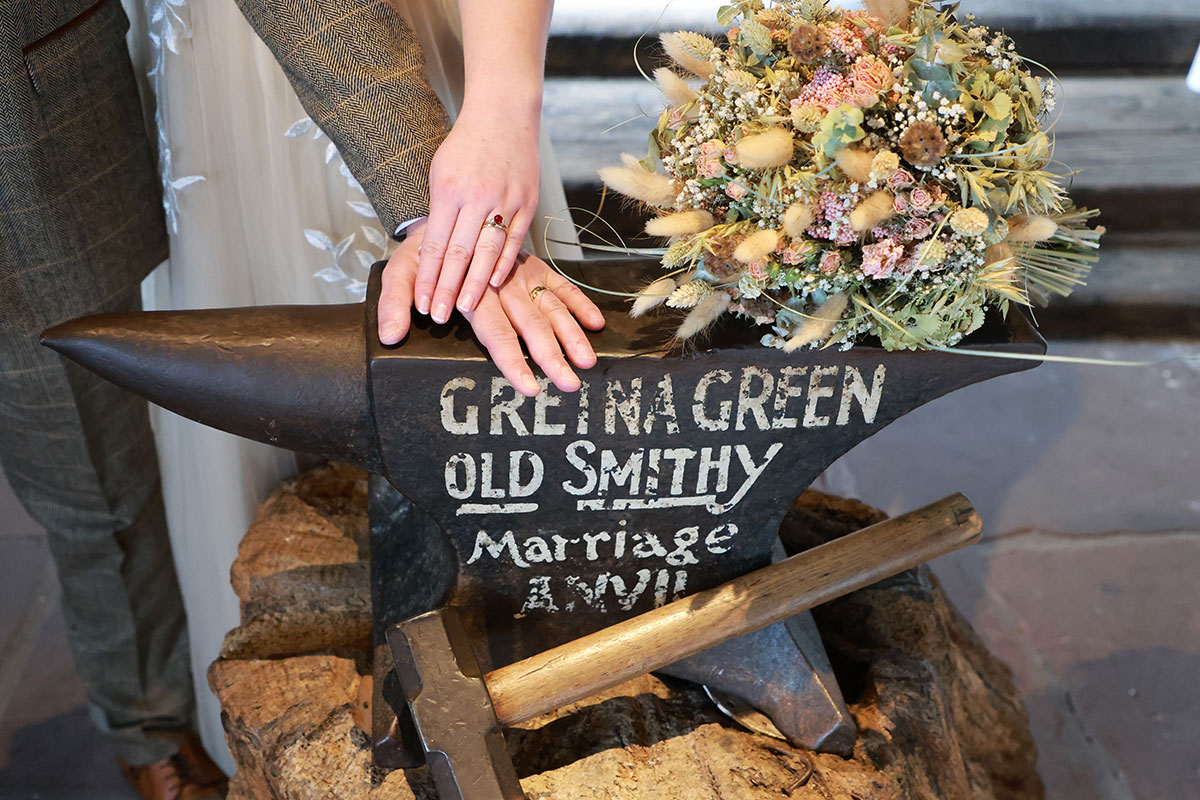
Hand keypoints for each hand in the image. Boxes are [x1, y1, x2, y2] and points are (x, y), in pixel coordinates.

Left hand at [378, 221, 604, 395]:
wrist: (445, 206)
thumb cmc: (421, 249)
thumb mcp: (399, 271)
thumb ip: (394, 303)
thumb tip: (391, 336)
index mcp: (473, 289)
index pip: (496, 332)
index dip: (512, 361)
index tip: (529, 387)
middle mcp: (502, 283)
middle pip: (531, 325)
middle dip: (551, 356)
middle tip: (568, 383)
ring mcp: (521, 273)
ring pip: (550, 307)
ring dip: (571, 334)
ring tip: (587, 362)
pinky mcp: (532, 265)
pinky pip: (559, 285)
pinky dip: (578, 303)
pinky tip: (595, 324)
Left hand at [413, 104, 540, 323]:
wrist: (504, 114)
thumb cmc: (467, 145)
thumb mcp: (440, 172)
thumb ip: (439, 212)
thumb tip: (434, 253)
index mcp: (449, 190)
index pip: (435, 244)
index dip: (427, 277)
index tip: (420, 302)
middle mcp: (477, 198)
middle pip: (459, 254)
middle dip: (446, 289)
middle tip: (438, 317)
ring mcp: (505, 201)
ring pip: (488, 253)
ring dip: (476, 285)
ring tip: (464, 309)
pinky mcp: (527, 203)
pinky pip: (515, 241)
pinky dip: (504, 265)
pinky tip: (496, 285)